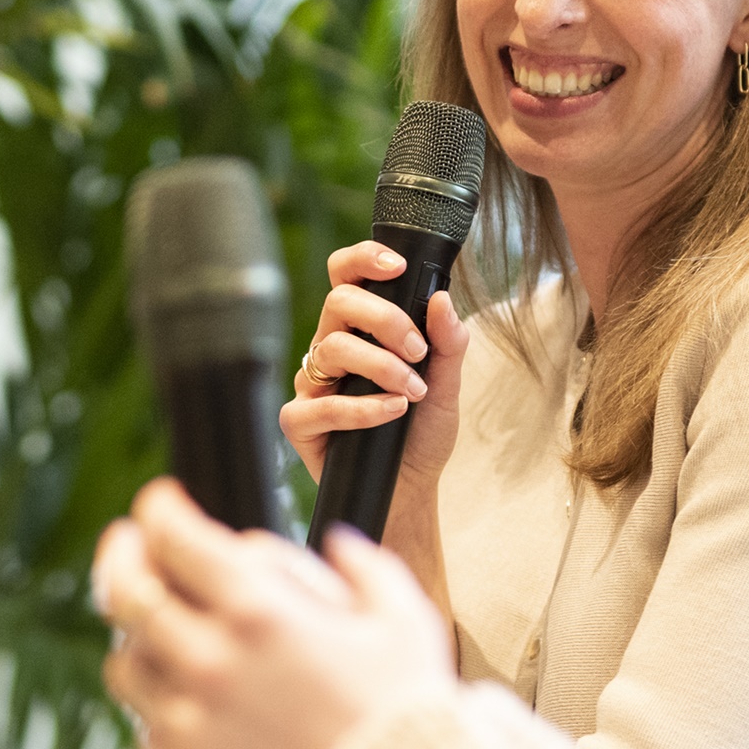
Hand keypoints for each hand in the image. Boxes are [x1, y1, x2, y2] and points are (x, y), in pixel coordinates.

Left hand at [96, 478, 458, 748]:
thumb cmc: (404, 715)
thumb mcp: (402, 619)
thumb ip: (363, 566)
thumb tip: (336, 545)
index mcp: (259, 610)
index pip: (176, 537)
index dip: (160, 508)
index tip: (161, 501)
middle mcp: (209, 657)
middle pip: (126, 589)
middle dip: (122, 552)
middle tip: (128, 541)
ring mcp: (189, 713)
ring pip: (125, 655)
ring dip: (136, 630)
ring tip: (158, 620)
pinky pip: (143, 717)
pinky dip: (157, 696)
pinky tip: (183, 687)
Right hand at [282, 242, 469, 497]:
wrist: (409, 489)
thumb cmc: (421, 434)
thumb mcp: (447, 386)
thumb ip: (449, 343)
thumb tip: (442, 299)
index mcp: (359, 329)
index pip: (345, 276)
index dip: (362, 259)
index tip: (397, 266)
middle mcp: (330, 348)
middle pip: (338, 301)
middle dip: (385, 319)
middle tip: (418, 351)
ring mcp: (312, 384)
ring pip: (331, 348)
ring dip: (381, 366)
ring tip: (414, 391)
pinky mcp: (300, 422)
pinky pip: (319, 404)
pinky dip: (361, 408)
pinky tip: (392, 412)